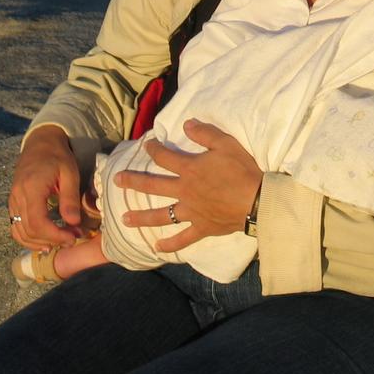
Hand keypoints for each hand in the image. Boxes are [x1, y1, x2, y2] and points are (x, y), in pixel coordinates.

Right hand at [9, 126, 83, 249]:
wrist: (40, 144)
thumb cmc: (58, 157)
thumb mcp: (69, 173)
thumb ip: (70, 198)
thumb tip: (74, 223)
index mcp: (32, 188)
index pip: (38, 222)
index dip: (55, 234)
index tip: (73, 236)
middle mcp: (18, 197)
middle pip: (28, 230)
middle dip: (51, 239)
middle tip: (72, 238)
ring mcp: (13, 201)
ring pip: (19, 232)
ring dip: (38, 242)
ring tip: (59, 242)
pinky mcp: (13, 203)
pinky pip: (16, 226)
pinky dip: (28, 237)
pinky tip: (44, 240)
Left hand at [115, 119, 262, 253]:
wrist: (256, 200)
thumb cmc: (242, 170)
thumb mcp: (226, 144)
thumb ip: (205, 133)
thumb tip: (185, 124)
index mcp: (189, 169)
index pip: (164, 157)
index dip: (153, 149)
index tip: (147, 145)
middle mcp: (184, 191)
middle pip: (153, 185)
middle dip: (133, 181)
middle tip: (116, 180)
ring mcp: (191, 212)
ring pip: (160, 215)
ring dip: (141, 217)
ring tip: (124, 219)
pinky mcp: (201, 227)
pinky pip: (182, 238)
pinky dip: (170, 245)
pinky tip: (156, 248)